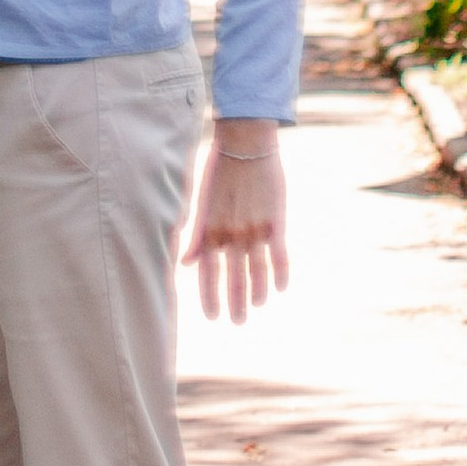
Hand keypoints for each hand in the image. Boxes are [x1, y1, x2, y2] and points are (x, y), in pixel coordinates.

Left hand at [181, 124, 288, 323]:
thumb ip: (197, 236)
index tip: (212, 317)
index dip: (209, 296)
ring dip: (257, 292)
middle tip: (237, 322)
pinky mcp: (275, 220)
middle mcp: (231, 234)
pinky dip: (280, 273)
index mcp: (210, 229)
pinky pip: (279, 254)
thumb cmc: (220, 170)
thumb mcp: (203, 203)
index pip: (208, 273)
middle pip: (233, 277)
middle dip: (235, 303)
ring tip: (257, 307)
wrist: (245, 143)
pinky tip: (280, 288)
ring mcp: (254, 228)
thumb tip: (187, 263)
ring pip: (257, 270)